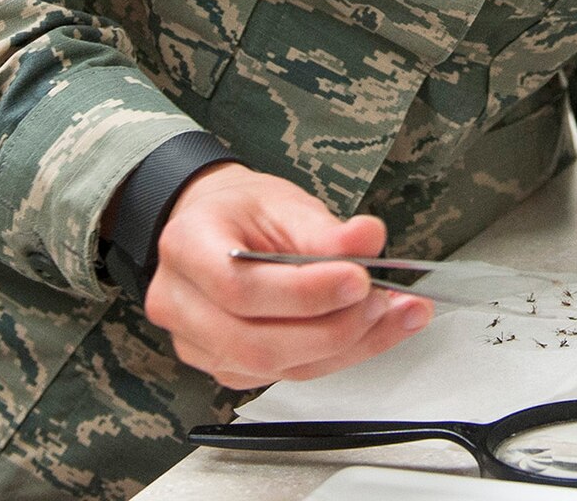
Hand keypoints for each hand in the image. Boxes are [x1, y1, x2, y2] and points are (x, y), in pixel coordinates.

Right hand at [144, 164, 432, 389]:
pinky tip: (376, 330)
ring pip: (276, 367)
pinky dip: (338, 356)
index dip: (303, 292)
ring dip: (346, 346)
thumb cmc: (243, 211)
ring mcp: (198, 345)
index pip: (238, 287)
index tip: (358, 278)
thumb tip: (368, 240)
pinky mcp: (227, 368)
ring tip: (395, 314)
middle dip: (331, 329)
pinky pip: (286, 375)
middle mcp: (181, 304)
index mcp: (187, 247)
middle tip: (382, 299)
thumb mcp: (283, 202)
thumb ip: (324, 229)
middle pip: (255, 343)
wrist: (218, 225)